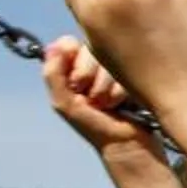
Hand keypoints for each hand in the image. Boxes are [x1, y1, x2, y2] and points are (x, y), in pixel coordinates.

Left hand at [40, 36, 156, 156]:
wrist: (125, 144)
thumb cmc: (92, 127)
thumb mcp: (64, 103)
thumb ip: (53, 74)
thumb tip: (54, 47)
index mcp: (72, 68)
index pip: (70, 43)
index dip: (73, 59)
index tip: (76, 82)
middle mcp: (93, 65)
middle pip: (89, 48)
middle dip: (89, 76)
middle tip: (91, 99)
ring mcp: (115, 68)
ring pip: (108, 59)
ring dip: (105, 87)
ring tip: (107, 105)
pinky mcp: (133, 73)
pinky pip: (125, 70)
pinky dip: (120, 90)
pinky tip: (121, 104)